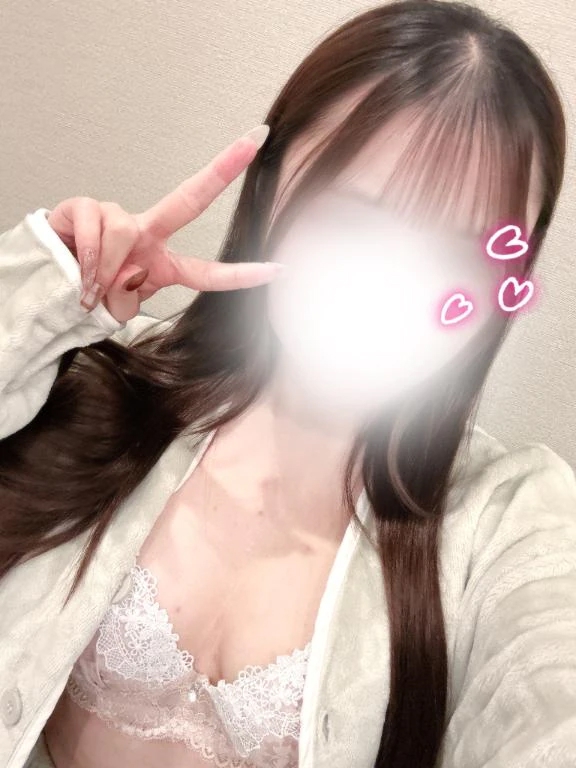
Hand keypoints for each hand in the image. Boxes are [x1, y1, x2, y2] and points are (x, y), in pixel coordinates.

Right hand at [47, 125, 282, 321]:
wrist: (49, 280)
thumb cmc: (91, 292)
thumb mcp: (119, 308)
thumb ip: (128, 298)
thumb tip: (124, 280)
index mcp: (163, 263)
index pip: (208, 271)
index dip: (241, 275)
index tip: (279, 271)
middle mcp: (148, 233)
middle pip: (190, 200)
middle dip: (224, 168)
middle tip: (256, 138)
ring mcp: (118, 217)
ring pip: (125, 235)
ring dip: (105, 271)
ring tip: (90, 287)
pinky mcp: (85, 206)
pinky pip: (95, 231)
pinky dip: (87, 258)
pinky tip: (77, 266)